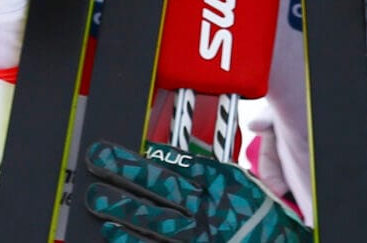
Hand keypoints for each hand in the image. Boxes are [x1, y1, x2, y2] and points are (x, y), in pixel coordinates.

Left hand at [85, 140, 310, 242]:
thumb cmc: (269, 221)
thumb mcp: (258, 184)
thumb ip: (232, 162)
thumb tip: (232, 133)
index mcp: (226, 185)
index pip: (184, 163)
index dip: (154, 155)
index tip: (131, 147)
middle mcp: (211, 210)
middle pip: (162, 186)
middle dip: (128, 172)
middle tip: (100, 159)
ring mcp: (201, 237)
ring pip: (154, 219)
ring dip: (121, 207)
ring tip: (96, 196)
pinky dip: (133, 241)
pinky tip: (112, 231)